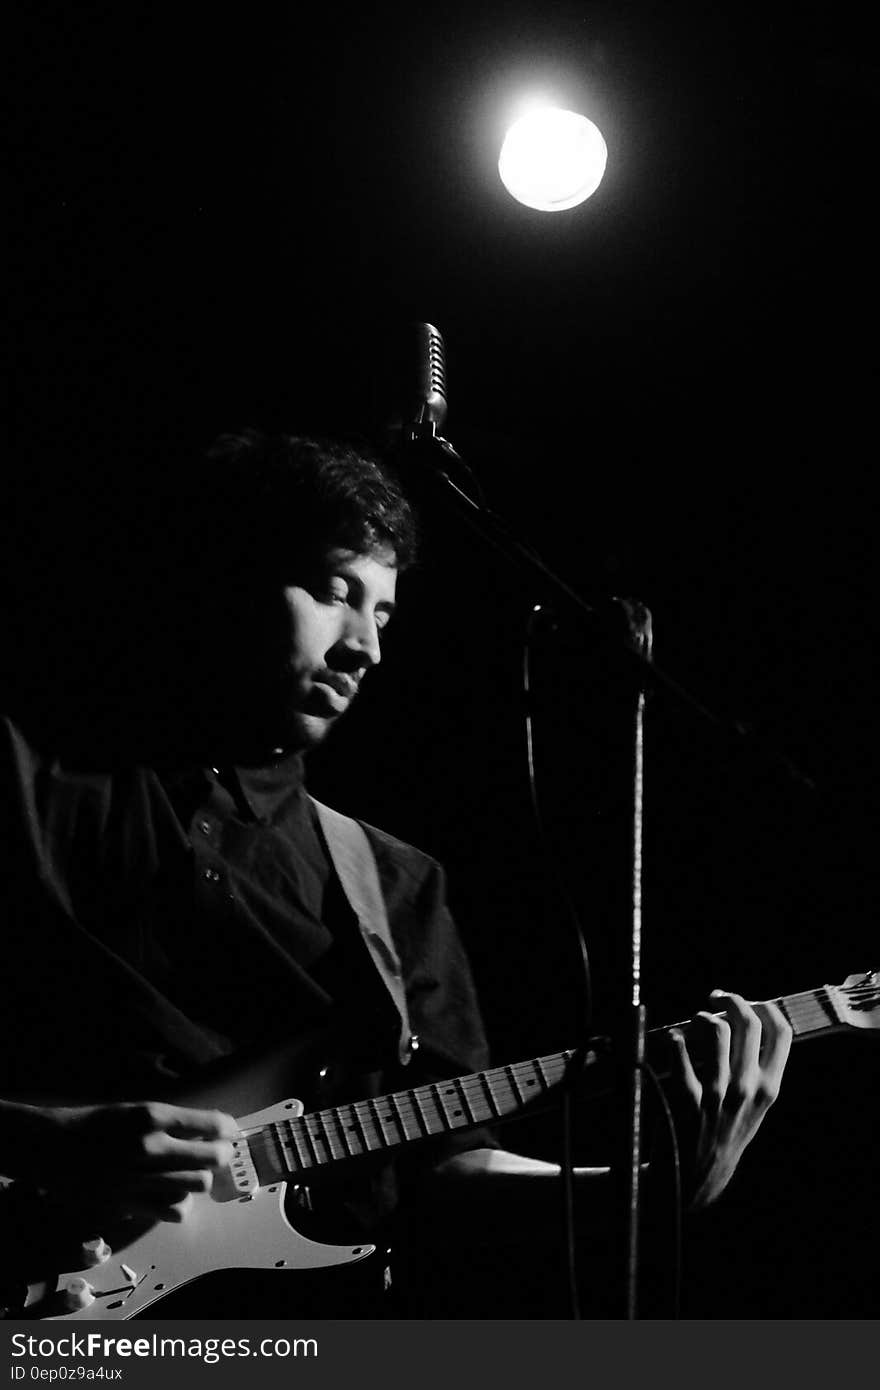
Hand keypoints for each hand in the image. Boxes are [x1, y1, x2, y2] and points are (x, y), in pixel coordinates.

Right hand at [18, 1100, 237, 1230]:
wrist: (53, 1147)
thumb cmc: (96, 1123)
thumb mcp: (136, 1109)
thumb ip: (171, 1121)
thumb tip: (208, 1129)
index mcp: (153, 1116)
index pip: (212, 1124)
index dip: (228, 1129)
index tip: (229, 1131)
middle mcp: (151, 1147)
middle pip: (212, 1157)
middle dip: (222, 1154)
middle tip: (219, 1152)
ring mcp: (142, 1178)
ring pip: (197, 1184)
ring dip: (202, 1177)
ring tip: (196, 1172)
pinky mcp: (130, 1203)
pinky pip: (173, 1210)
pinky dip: (181, 1204)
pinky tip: (175, 1195)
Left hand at [669, 989, 791, 1209]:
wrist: (696, 1178)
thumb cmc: (724, 1134)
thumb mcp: (754, 1108)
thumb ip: (758, 1070)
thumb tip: (747, 1020)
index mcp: (769, 1089)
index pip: (782, 1032)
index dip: (764, 1006)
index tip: (748, 1001)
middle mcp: (747, 1089)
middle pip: (748, 1021)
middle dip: (731, 999)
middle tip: (715, 997)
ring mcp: (717, 1093)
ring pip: (716, 1029)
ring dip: (701, 1017)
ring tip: (694, 1023)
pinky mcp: (687, 1098)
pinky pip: (680, 1049)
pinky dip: (675, 1038)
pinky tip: (674, 1042)